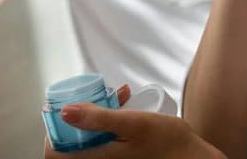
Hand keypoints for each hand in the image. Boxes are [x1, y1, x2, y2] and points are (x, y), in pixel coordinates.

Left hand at [44, 86, 224, 158]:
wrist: (193, 158)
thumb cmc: (167, 143)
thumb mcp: (132, 123)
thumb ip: (97, 118)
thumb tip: (64, 111)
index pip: (54, 153)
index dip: (52, 131)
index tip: (60, 110)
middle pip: (71, 143)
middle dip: (78, 116)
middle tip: (91, 98)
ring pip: (89, 139)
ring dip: (96, 115)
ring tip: (115, 95)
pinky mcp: (122, 157)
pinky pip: (105, 140)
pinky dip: (109, 122)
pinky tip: (125, 100)